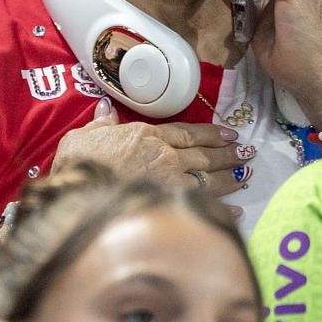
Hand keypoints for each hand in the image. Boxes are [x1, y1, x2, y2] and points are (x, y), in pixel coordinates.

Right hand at [53, 99, 244, 202]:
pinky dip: (221, 209)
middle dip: (228, 154)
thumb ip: (101, 123)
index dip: (211, 133)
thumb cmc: (77, 161)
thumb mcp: (85, 134)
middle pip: (204, 154)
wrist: (74, 188)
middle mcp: (165, 156)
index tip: (229, 134)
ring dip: (230, 176)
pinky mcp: (166, 205)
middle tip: (247, 152)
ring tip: (247, 175)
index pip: (188, 132)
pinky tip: (237, 212)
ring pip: (208, 178)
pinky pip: (201, 206)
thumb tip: (106, 110)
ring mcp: (167, 182)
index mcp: (148, 136)